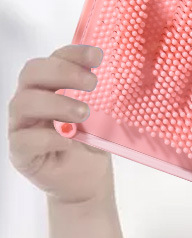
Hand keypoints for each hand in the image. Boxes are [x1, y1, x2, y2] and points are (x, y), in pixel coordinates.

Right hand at [7, 44, 112, 204]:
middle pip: (32, 74)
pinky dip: (48, 137)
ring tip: (84, 113)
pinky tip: (69, 140)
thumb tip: (126, 75)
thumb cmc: (90, 146)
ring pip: (24, 103)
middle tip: (92, 82)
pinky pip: (25, 139)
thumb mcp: (102, 118)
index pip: (53, 60)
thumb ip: (103, 99)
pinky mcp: (20, 153)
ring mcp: (21, 126)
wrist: (86, 183)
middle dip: (63, 72)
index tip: (97, 56)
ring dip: (57, 104)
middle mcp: (30, 102)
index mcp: (48, 88)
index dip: (72, 54)